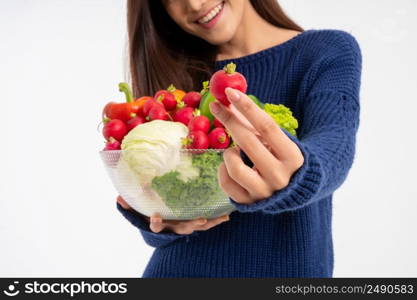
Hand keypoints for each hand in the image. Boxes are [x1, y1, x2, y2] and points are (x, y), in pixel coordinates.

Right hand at [117, 196, 229, 234]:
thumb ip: (129, 205)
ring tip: (221, 219)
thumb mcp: (139, 211)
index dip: (156, 223)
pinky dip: (216, 221)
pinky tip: (227, 216)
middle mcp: (174, 227)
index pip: (156, 226)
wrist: (162, 226)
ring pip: (198, 226)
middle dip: (191, 224)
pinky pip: (207, 224)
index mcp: (160, 224)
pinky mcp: (194, 224)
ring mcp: (185, 226)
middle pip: (182, 228)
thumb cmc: (151, 214)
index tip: (156, 217)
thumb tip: (119, 196)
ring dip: (209, 223)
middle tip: (200, 220)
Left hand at [209, 87, 304, 203]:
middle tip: (216, 106)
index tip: (231, 92)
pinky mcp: (249, 203)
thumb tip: (230, 100)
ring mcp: (264, 192)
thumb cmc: (283, 159)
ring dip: (229, 152)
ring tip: (235, 151)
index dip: (248, 108)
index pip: (267, 127)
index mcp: (293, 157)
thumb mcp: (277, 141)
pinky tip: (229, 165)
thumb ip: (255, 124)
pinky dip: (223, 170)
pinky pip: (226, 183)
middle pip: (249, 143)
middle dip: (230, 120)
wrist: (293, 190)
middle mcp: (280, 176)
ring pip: (235, 167)